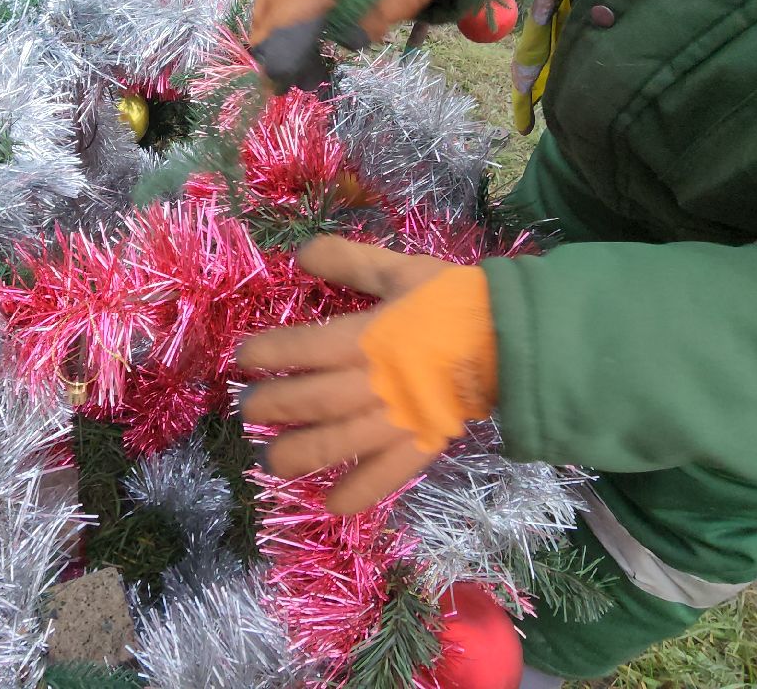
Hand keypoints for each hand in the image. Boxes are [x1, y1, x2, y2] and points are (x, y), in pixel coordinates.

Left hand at [238, 236, 497, 514]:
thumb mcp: (400, 269)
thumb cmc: (453, 300)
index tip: (244, 357)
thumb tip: (300, 253)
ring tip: (270, 462)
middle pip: (314, 399)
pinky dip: (361, 491)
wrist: (512, 336)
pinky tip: (332, 504)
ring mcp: (399, 417)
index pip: (307, 347)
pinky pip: (389, 473)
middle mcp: (378, 381)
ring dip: (302, 453)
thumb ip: (349, 261)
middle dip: (275, 406)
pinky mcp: (423, 442)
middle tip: (248, 411)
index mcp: (370, 336)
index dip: (271, 352)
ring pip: (341, 441)